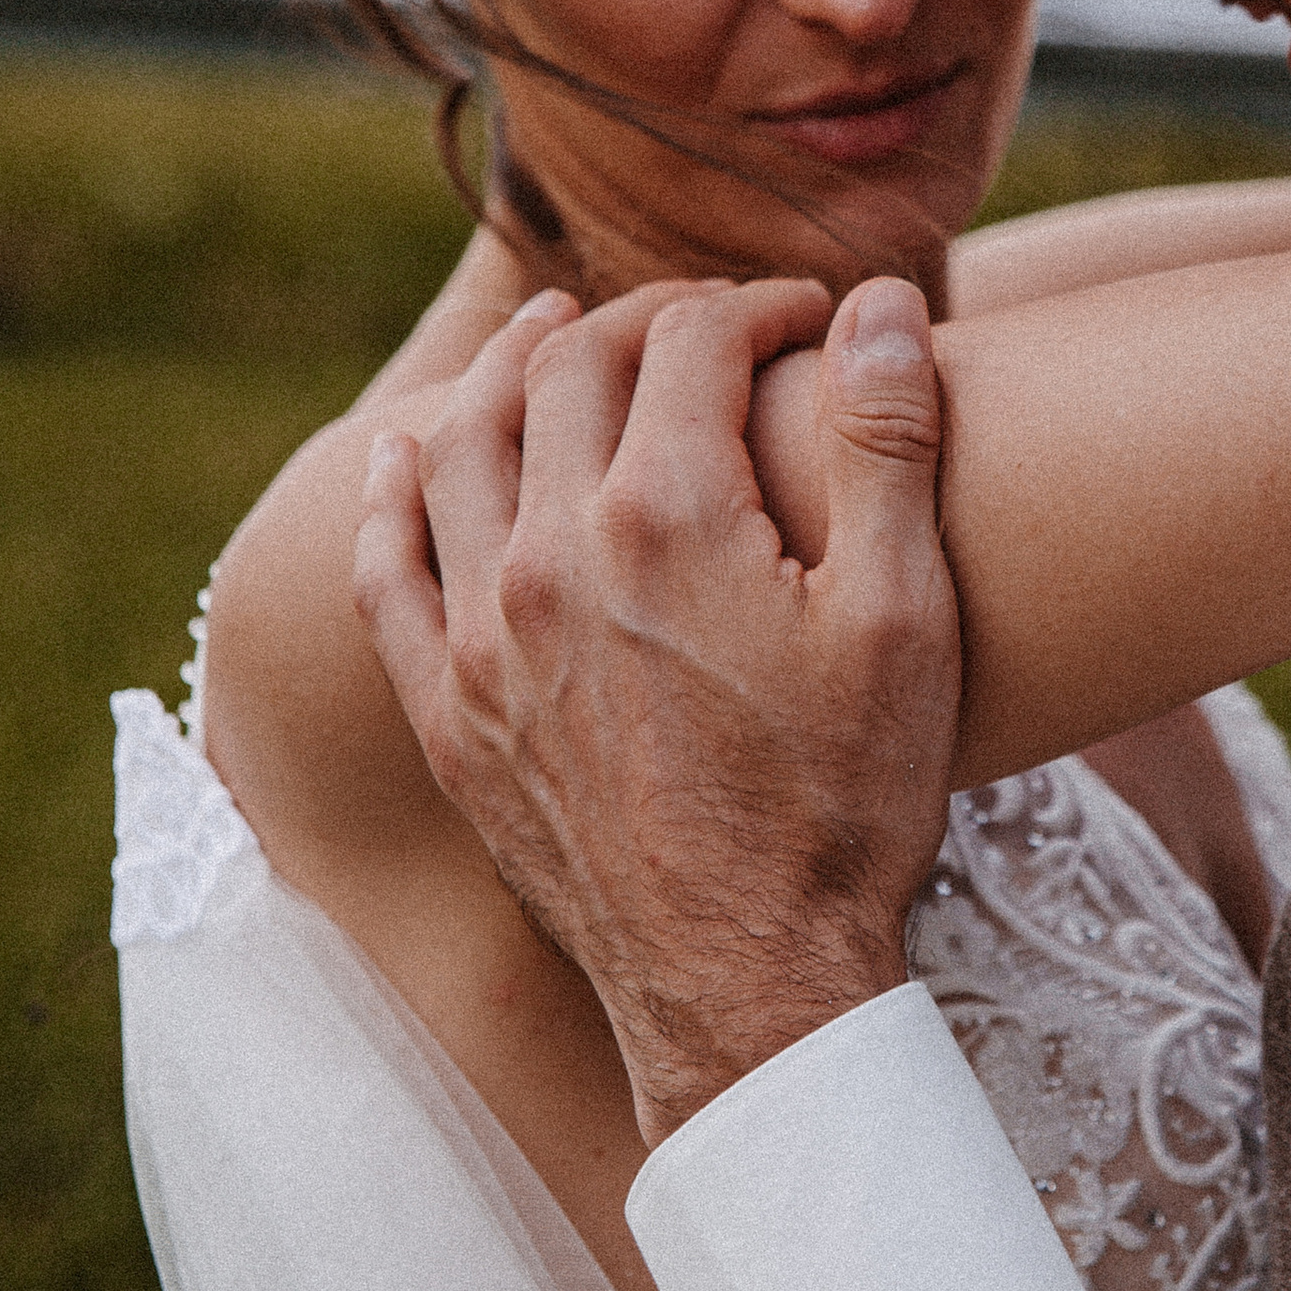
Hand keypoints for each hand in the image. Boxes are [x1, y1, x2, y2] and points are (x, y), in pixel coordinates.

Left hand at [353, 271, 960, 1143]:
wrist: (748, 987)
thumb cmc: (846, 805)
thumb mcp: (904, 616)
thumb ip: (888, 441)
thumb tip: (875, 302)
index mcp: (666, 515)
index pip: (694, 340)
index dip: (763, 306)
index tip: (814, 316)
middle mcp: (549, 555)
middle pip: (572, 370)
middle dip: (645, 319)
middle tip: (704, 322)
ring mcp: (481, 635)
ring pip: (462, 442)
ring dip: (510, 367)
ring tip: (550, 333)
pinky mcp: (447, 713)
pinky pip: (386, 569)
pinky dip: (394, 491)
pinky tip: (406, 454)